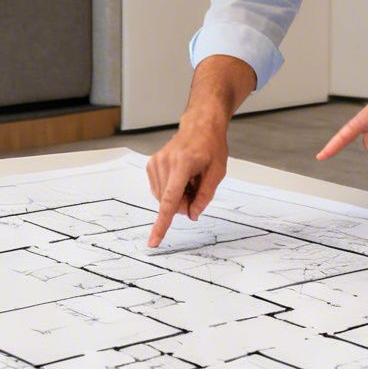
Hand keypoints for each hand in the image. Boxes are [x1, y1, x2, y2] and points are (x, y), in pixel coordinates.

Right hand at [146, 123, 227, 246]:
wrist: (199, 126)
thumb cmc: (211, 147)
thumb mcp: (217, 173)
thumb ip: (204, 196)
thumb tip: (192, 215)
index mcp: (182, 165)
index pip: (169, 200)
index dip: (162, 224)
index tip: (153, 241)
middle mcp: (164, 163)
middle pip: (168, 202)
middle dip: (183, 204)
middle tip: (196, 189)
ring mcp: (155, 163)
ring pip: (162, 198)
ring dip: (177, 197)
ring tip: (190, 180)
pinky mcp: (151, 164)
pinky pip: (159, 190)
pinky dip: (170, 190)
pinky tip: (181, 179)